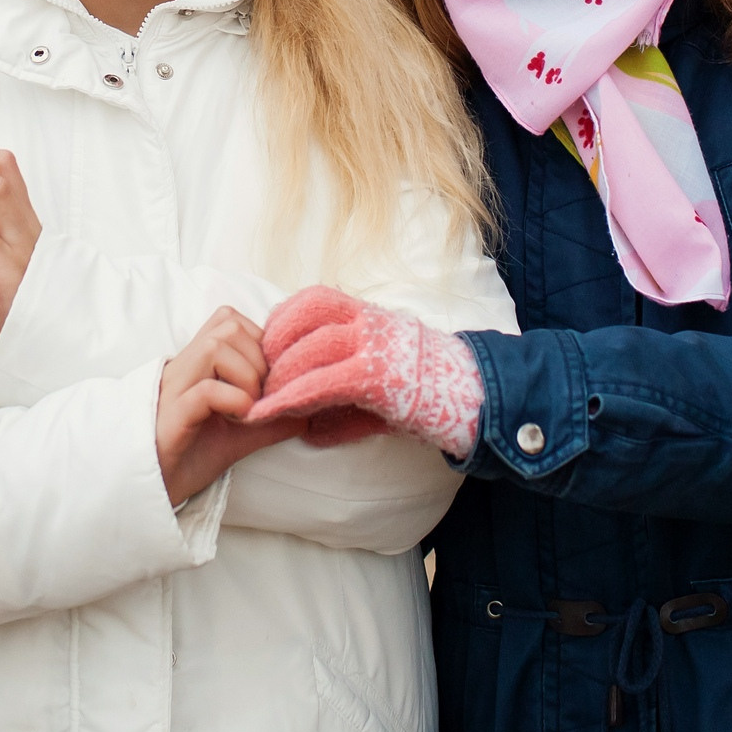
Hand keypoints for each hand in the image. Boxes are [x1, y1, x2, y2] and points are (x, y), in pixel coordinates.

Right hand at [155, 307, 304, 504]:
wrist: (154, 486)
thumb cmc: (193, 453)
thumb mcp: (242, 434)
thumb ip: (272, 418)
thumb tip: (310, 409)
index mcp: (199, 363)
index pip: (232, 320)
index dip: (260, 343)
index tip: (267, 381)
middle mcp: (185, 366)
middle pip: (228, 325)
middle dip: (257, 358)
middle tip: (259, 396)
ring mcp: (175, 387)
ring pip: (215, 346)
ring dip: (245, 376)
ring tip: (247, 409)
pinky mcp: (172, 415)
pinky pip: (205, 390)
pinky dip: (232, 400)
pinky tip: (238, 420)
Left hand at [251, 286, 484, 457]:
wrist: (478, 399)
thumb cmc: (429, 394)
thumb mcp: (382, 391)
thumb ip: (345, 405)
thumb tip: (311, 431)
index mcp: (371, 315)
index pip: (314, 299)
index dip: (282, 319)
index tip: (261, 344)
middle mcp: (372, 322)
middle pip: (307, 315)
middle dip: (273, 343)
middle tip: (252, 374)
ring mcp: (377, 346)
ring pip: (312, 347)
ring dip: (279, 374)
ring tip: (258, 399)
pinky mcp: (380, 376)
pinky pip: (326, 381)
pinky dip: (295, 396)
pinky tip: (275, 412)